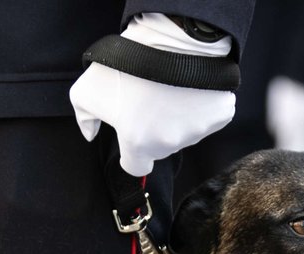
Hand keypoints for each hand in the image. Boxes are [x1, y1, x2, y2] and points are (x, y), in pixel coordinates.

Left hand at [69, 13, 235, 176]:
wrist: (174, 37)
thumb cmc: (130, 63)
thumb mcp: (89, 87)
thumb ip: (84, 116)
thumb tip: (90, 132)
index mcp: (139, 144)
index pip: (135, 166)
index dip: (131, 152)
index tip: (132, 134)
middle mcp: (170, 144)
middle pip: (161, 147)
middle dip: (155, 128)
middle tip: (149, 97)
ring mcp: (197, 132)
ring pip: (185, 132)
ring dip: (178, 116)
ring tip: (170, 86)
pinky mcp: (219, 116)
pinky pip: (210, 117)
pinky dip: (202, 105)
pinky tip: (193, 87)